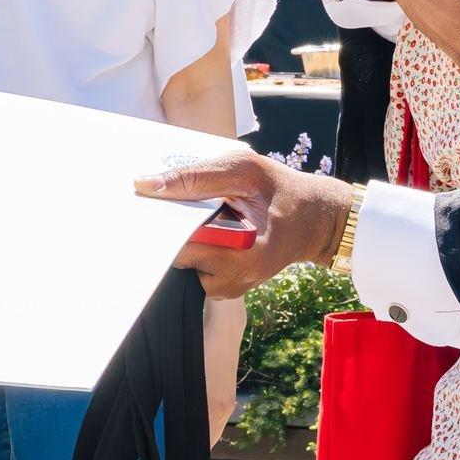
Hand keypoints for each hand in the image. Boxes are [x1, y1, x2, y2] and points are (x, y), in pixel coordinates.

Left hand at [142, 150, 354, 299]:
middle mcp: (234, 278)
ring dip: (185, 242)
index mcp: (243, 251)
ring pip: (183, 267)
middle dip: (171, 232)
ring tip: (206, 219)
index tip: (148, 207)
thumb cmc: (281, 190)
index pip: (179, 244)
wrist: (315, 220)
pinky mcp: (226, 291)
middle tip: (178, 208)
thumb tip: (143, 185)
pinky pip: (194, 273)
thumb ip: (195, 177)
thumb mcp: (245, 169)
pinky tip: (210, 233)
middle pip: (176, 258)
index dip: (161, 224)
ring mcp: (230, 288)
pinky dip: (195, 252)